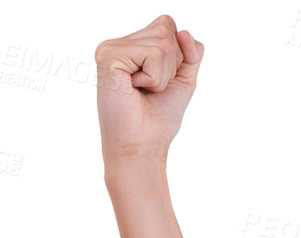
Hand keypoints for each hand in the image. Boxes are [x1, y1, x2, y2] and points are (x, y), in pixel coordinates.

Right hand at [95, 15, 203, 169]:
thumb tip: (185, 32)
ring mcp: (110, 48)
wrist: (142, 148)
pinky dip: (155, 78)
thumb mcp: (183, 80)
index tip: (160, 83)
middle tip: (152, 89)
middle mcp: (118, 44)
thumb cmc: (158, 121)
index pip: (167, 25)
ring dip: (163, 74)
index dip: (177, 55)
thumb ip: (191, 53)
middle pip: (166, 28)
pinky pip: (153, 54)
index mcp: (131, 46)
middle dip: (172, 65)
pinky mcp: (109, 57)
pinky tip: (136, 90)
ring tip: (144, 91)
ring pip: (162, 41)